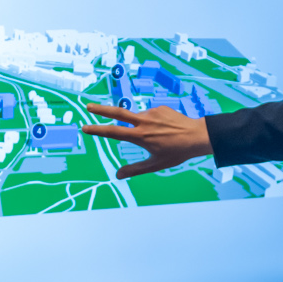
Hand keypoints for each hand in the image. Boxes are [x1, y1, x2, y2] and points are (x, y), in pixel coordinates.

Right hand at [82, 103, 212, 178]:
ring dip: (142, 127)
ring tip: (160, 138)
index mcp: (140, 136)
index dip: (97, 130)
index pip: (113, 132)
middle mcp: (144, 121)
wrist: (197, 136)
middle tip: (88, 106)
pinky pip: (151, 116)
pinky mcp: (160, 108)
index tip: (85, 127)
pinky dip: (153, 123)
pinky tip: (166, 131)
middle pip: (117, 112)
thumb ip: (135, 170)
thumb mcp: (155, 164)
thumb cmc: (177, 152)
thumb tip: (118, 175)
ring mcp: (152, 112)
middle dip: (101, 109)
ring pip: (139, 119)